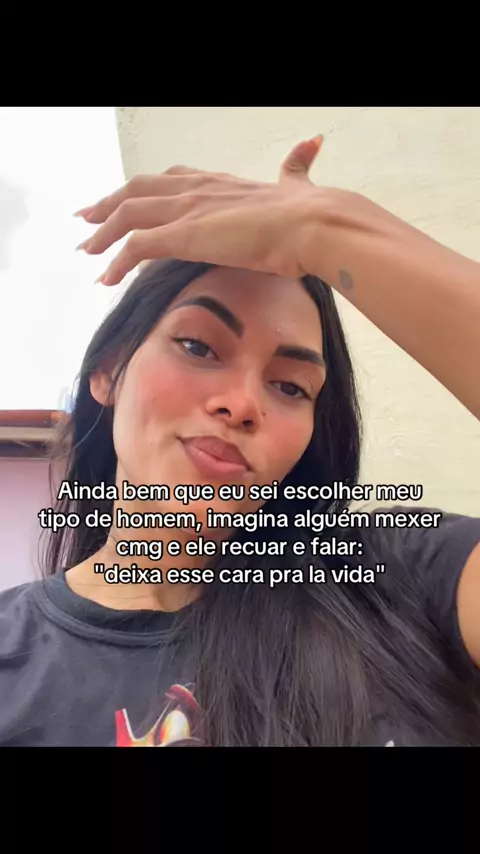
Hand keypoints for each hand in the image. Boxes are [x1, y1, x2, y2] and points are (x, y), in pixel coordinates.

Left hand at [75, 137, 324, 284]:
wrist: (312, 225)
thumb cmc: (309, 213)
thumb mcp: (299, 183)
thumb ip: (296, 167)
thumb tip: (313, 143)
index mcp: (218, 181)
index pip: (170, 179)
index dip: (145, 189)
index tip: (128, 198)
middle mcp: (196, 188)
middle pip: (138, 190)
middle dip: (109, 204)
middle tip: (89, 218)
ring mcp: (188, 209)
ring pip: (129, 215)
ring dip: (104, 232)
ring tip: (88, 248)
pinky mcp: (184, 235)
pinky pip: (137, 247)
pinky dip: (117, 262)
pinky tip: (106, 276)